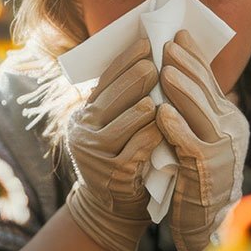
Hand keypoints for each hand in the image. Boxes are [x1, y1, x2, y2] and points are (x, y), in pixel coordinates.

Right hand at [64, 38, 162, 250]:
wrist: (112, 207)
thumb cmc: (121, 157)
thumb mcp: (112, 127)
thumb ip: (121, 100)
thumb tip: (146, 58)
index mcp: (84, 114)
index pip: (105, 79)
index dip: (126, 59)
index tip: (146, 42)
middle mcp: (83, 130)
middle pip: (115, 94)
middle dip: (138, 77)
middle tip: (157, 62)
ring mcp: (96, 152)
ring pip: (128, 118)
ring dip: (148, 105)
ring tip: (164, 92)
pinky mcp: (115, 172)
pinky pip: (139, 145)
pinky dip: (155, 133)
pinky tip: (167, 125)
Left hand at [157, 30, 249, 250]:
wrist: (210, 222)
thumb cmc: (197, 177)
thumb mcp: (201, 137)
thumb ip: (193, 110)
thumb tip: (177, 76)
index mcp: (229, 118)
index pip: (211, 80)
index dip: (195, 57)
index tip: (178, 35)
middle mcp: (230, 130)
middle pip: (208, 90)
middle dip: (187, 65)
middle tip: (167, 44)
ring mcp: (222, 150)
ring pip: (201, 113)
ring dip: (182, 90)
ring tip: (164, 70)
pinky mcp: (208, 171)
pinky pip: (191, 144)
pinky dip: (176, 128)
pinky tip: (161, 113)